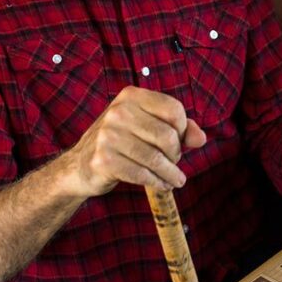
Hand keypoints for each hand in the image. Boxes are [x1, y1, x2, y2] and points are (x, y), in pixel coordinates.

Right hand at [60, 86, 206, 196]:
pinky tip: (161, 184)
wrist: (80, 165)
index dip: (183, 128)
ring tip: (176, 179)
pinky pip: (142, 174)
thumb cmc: (122, 142)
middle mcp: (118, 112)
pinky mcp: (103, 160)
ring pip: (156, 158)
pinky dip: (157, 182)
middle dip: (176, 154)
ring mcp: (108, 135)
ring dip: (171, 173)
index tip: (179, 141)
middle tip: (174, 163)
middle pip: (167, 136)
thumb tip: (201, 139)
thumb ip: (179, 128)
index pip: (173, 109)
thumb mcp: (147, 126)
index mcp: (131, 96)